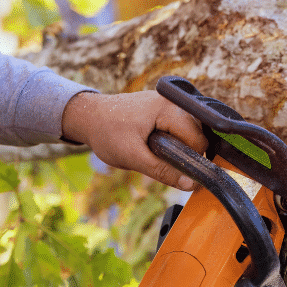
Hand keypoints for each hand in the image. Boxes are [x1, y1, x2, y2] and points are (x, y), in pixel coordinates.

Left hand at [61, 91, 207, 190]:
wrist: (88, 116)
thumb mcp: (133, 157)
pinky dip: (177, 137)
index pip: (197, 139)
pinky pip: (183, 125)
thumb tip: (191, 185)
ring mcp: (170, 101)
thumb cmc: (107, 133)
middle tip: (164, 160)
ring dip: (182, 145)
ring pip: (192, 129)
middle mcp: (173, 101)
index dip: (192, 159)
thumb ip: (163, 171)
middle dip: (187, 151)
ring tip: (160, 151)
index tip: (178, 171)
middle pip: (198, 133)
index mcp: (167, 109)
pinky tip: (162, 145)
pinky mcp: (166, 106)